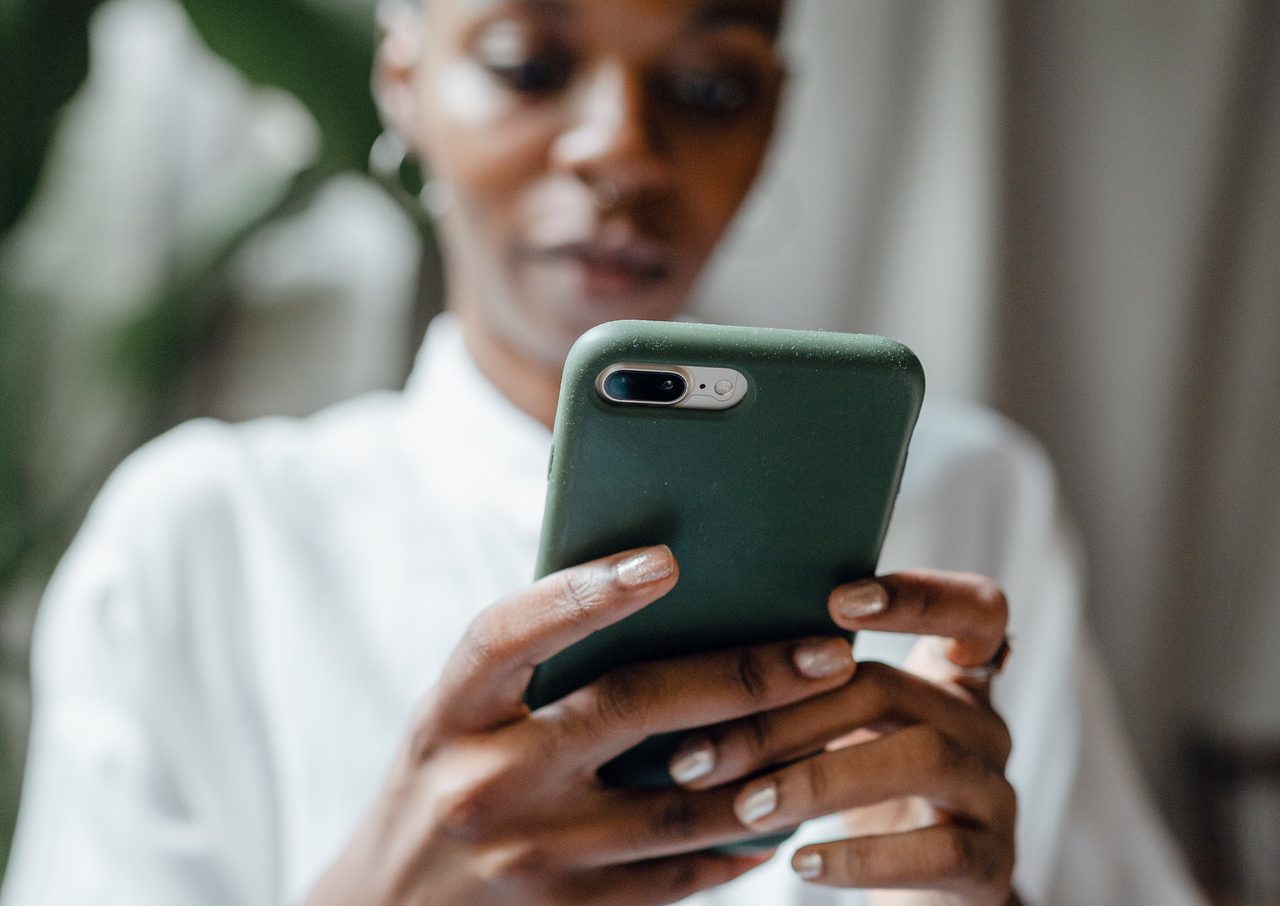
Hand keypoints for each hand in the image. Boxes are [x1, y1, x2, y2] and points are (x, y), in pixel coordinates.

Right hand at [303, 545, 859, 905]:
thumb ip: (529, 672)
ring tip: (832, 726)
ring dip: (768, 766)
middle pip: (630, 710)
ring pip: (678, 807)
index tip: (666, 560)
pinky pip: (676, 879)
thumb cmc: (438, 788)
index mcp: (450, 714)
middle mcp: (484, 783)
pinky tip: (781, 813)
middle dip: (742, 675)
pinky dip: (738, 845)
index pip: (511, 634)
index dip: (586, 592)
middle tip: (825, 651)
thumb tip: (657, 604)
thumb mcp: (454, 721)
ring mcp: (528, 859)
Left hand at [668, 569, 1016, 905]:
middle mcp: (983, 725)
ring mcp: (996, 794)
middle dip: (787, 716)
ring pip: (922, 758)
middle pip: (892, 688)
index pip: (973, 609)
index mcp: (950, 679)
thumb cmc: (859, 798)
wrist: (918, 902)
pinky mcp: (994, 867)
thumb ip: (806, 689)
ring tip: (746, 807)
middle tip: (700, 754)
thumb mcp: (843, 734)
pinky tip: (801, 863)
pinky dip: (861, 856)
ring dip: (818, 779)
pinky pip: (939, 852)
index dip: (919, 595)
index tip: (837, 600)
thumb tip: (692, 659)